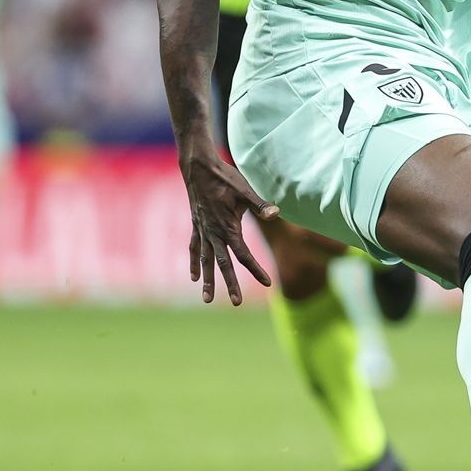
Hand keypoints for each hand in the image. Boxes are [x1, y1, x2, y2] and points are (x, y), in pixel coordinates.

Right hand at [178, 146, 278, 304]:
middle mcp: (213, 233)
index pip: (244, 255)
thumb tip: (276, 213)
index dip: (256, 269)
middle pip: (224, 264)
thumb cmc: (225, 177)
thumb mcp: (245, 190)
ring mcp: (202, 230)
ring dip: (208, 280)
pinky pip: (194, 248)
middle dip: (230, 284)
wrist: (198, 168)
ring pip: (205, 261)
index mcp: (228, 228)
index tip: (268, 282)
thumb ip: (260, 205)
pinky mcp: (197, 225)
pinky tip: (194, 276)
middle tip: (236, 303)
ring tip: (207, 300)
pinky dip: (194, 262)